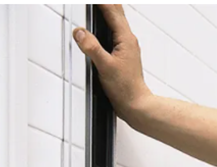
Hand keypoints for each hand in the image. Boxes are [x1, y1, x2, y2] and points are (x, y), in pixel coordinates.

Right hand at [73, 5, 151, 122]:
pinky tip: (99, 26)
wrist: (136, 105)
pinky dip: (106, 23)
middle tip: (92, 3)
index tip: (90, 1)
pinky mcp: (122, 54)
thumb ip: (92, 48)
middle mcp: (127, 40)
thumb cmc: (126, 89)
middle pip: (115, 10)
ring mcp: (126, 47)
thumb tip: (80, 32)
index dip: (99, 2)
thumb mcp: (106, 67)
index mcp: (125, 39)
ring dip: (105, 10)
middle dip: (103, 3)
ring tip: (96, 7)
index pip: (111, 9)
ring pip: (115, 20)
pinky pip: (113, 32)